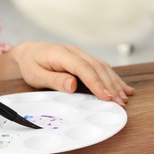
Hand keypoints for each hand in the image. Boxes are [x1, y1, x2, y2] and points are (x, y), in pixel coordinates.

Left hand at [0, 42, 133, 104]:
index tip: (107, 97)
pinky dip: (113, 78)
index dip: (97, 83)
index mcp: (61, 54)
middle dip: (111, 86)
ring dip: (115, 83)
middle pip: (97, 68)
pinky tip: (123, 87)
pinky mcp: (84, 59)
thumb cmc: (31, 64)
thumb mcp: (36, 75)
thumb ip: (55, 80)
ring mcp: (81, 54)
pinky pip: (101, 68)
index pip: (84, 68)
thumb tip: (73, 85)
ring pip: (103, 67)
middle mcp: (74, 52)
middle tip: (120, 102)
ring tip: (124, 97)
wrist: (29, 52)